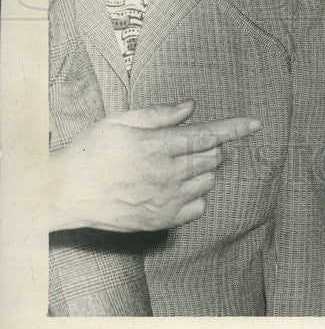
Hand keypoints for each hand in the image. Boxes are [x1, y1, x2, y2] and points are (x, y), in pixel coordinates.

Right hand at [49, 100, 260, 232]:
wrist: (66, 193)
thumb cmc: (91, 151)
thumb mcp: (121, 120)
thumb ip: (160, 114)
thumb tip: (191, 107)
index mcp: (158, 146)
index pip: (208, 134)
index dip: (234, 128)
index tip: (255, 124)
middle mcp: (166, 174)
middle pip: (212, 157)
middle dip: (210, 146)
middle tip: (187, 143)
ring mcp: (165, 200)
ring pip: (207, 181)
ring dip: (203, 169)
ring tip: (176, 165)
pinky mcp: (161, 221)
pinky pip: (197, 207)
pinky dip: (195, 195)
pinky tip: (175, 188)